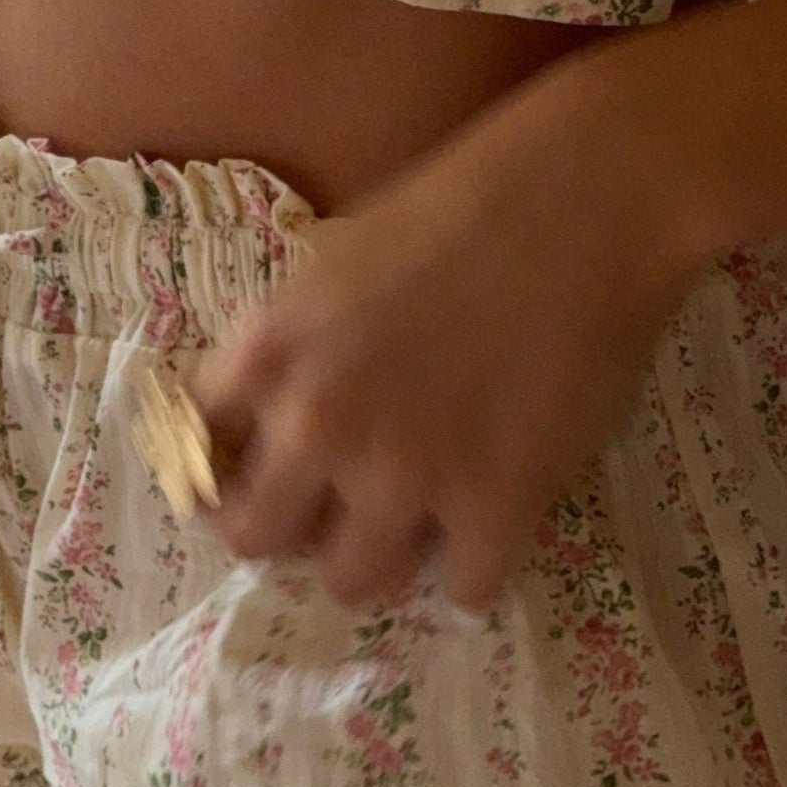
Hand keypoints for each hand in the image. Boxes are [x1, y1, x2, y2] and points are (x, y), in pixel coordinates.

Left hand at [190, 55, 708, 614]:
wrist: (590, 195)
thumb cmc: (465, 203)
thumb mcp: (336, 261)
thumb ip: (294, 349)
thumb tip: (275, 425)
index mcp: (271, 350)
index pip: (197, 455)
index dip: (230, 470)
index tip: (263, 473)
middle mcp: (319, 422)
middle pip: (256, 539)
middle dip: (291, 529)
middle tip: (335, 511)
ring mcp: (406, 472)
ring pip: (352, 583)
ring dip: (380, 558)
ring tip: (419, 520)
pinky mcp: (497, 503)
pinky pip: (463, 590)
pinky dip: (475, 564)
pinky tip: (491, 522)